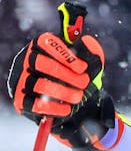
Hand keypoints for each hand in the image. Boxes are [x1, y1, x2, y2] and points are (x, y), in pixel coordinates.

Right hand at [6, 32, 115, 147]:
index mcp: (41, 46)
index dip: (65, 55)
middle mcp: (26, 60)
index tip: (82, 67)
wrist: (66, 98)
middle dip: (67, 75)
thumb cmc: (76, 74)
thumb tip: (88, 42)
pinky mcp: (20, 100)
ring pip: (40, 84)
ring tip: (78, 97)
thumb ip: (90, 50)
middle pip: (41, 63)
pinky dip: (54, 108)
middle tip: (84, 83)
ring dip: (64, 92)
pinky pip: (34, 104)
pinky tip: (67, 108)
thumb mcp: (86, 60)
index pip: (46, 42)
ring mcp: (21, 80)